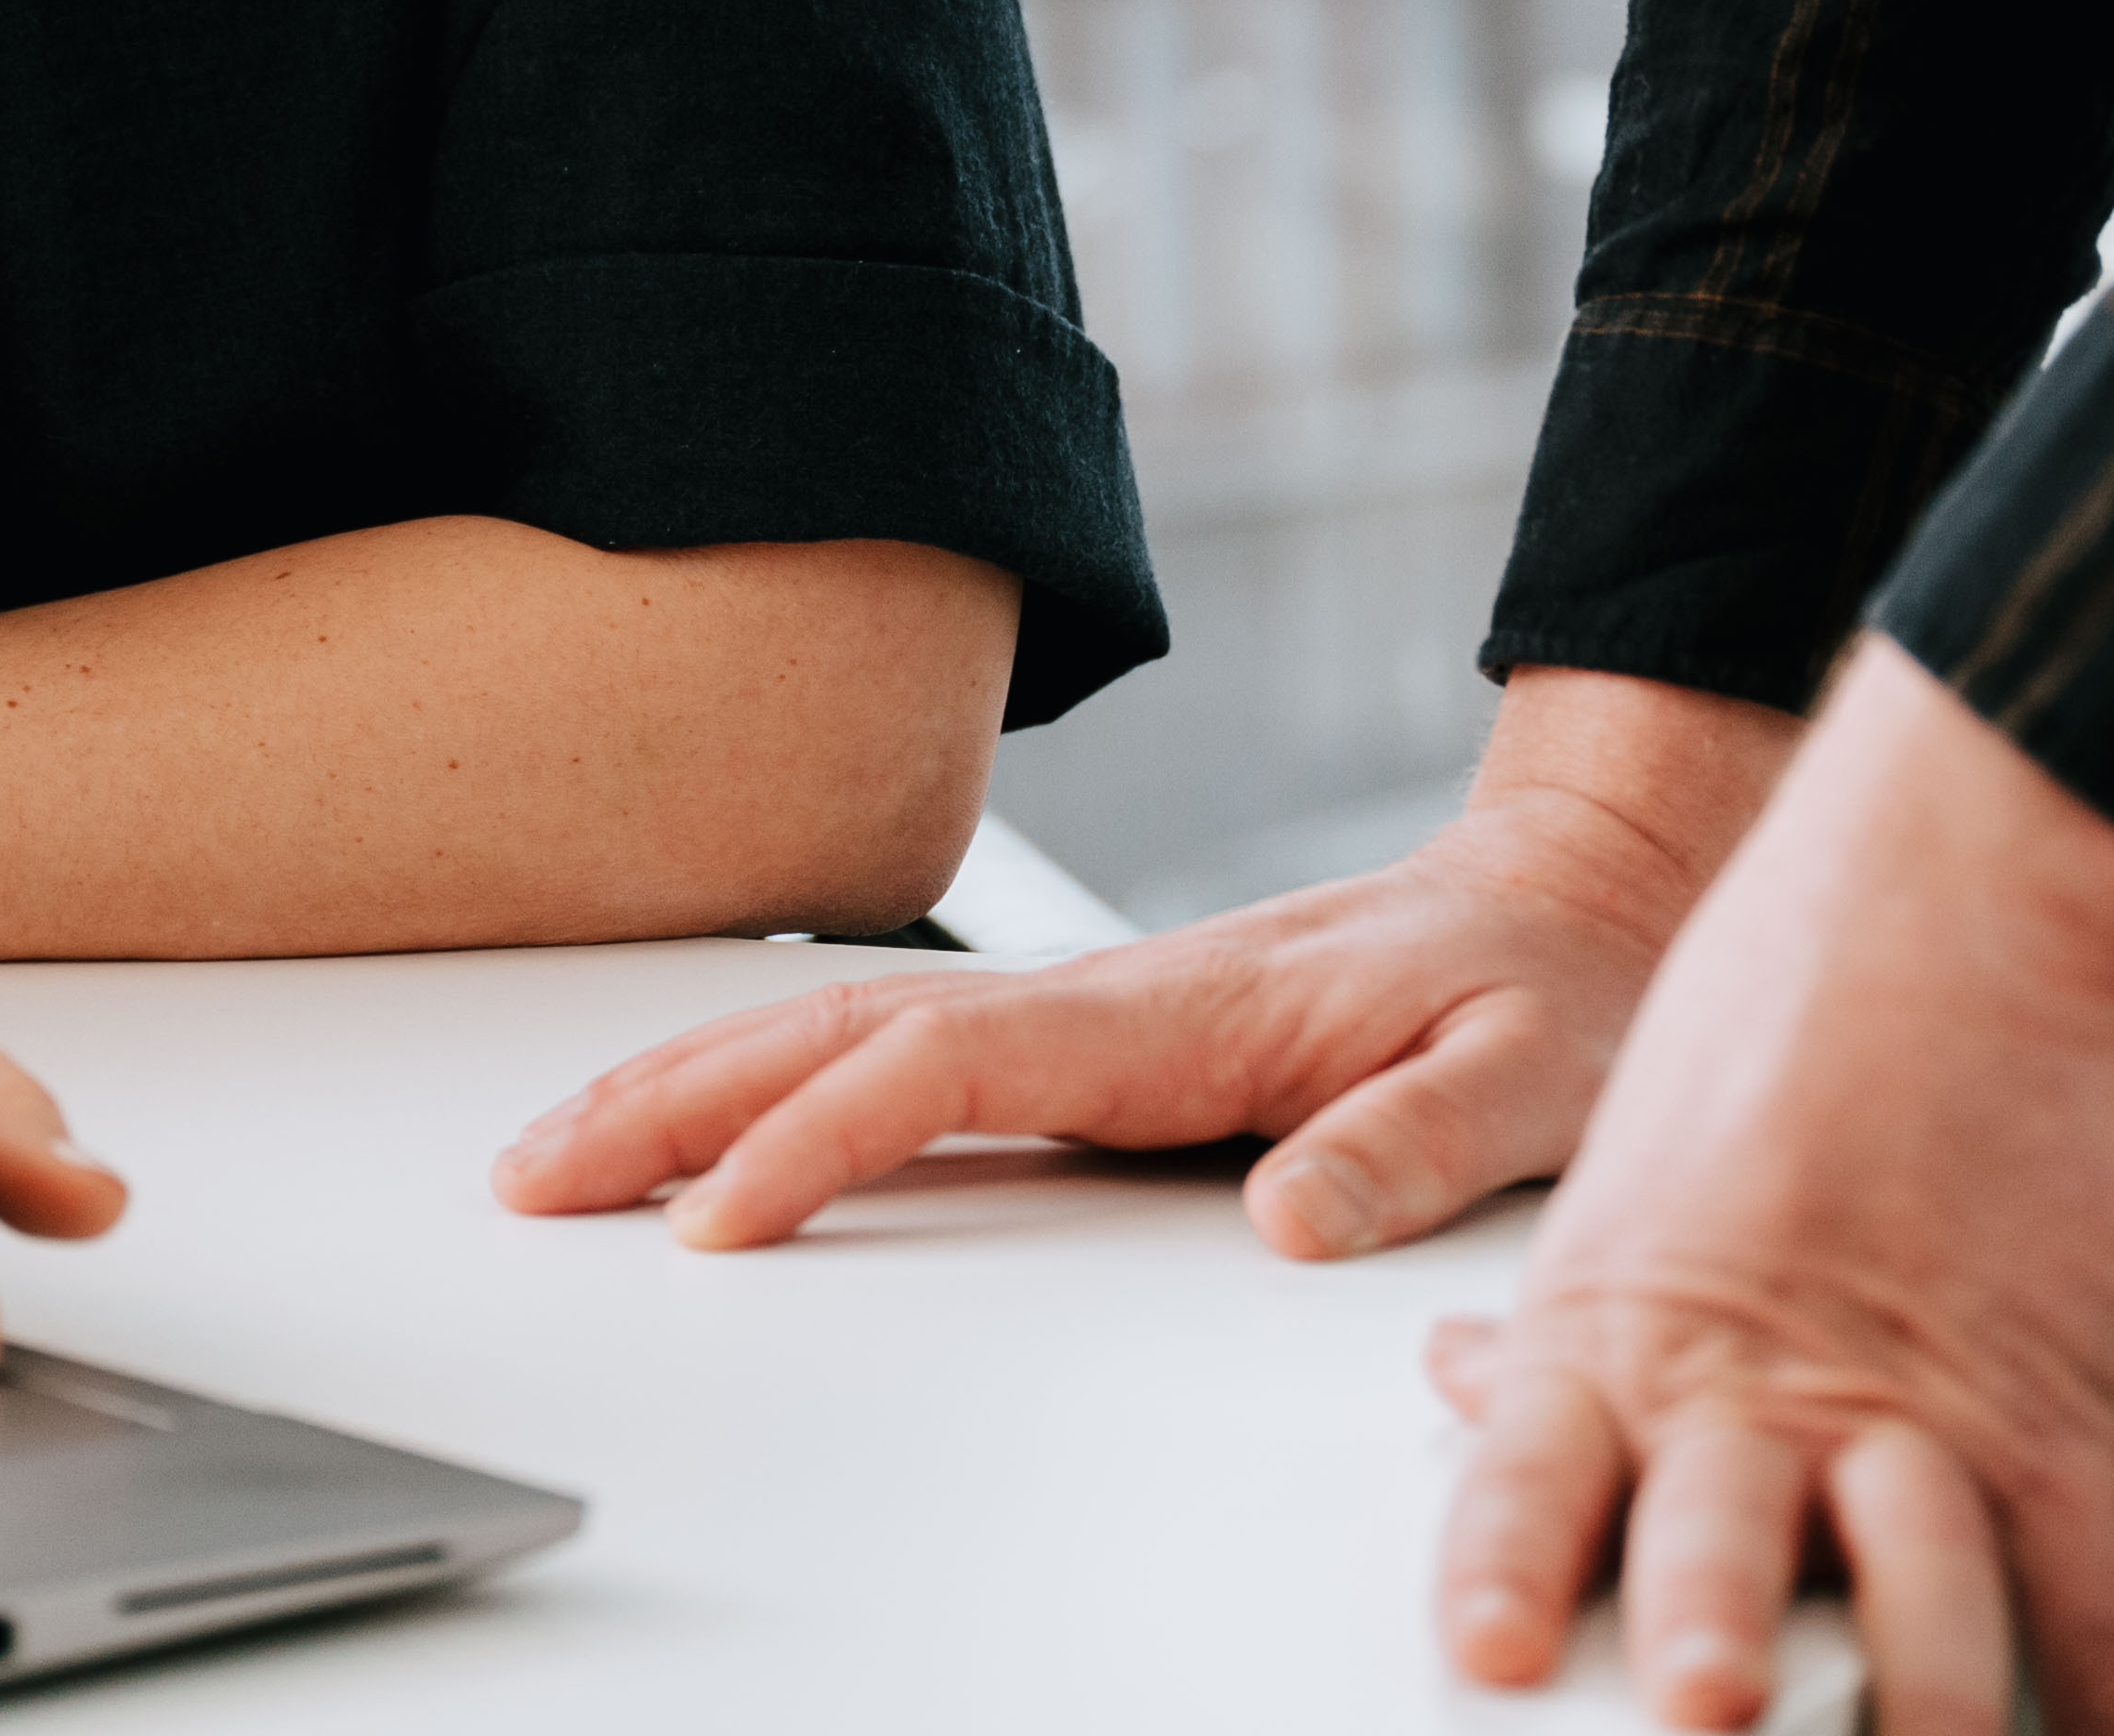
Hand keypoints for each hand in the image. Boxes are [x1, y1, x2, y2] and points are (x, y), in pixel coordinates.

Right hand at [489, 668, 1791, 1256]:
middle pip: (839, 1028)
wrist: (1580, 892)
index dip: (815, 1143)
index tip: (714, 1221)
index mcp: (1183, 1016)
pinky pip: (898, 1048)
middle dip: (673, 1094)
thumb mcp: (1537, 1072)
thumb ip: (1417, 1143)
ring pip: (847, 1026)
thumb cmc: (1554, 985)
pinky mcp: (1096, 1035)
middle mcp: (1109, 1000)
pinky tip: (712, 1118)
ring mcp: (1089, 1010)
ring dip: (693, 1077)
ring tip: (562, 1149)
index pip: (948, 1069)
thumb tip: (1289, 1216)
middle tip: (534, 1172)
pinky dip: (775, 1073)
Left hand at [1428, 644, 2113, 1730]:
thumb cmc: (1804, 1002)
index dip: (1503, 1576)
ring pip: (1919, 1613)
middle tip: (1708, 1715)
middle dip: (1711, 1659)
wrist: (1975, 884)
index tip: (1490, 1659)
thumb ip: (1568, 1323)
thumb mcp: (1630, 1166)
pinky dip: (2106, 1707)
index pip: (1524, 1478)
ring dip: (1924, 1713)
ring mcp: (1914, 1410)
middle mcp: (1755, 1383)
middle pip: (1716, 1561)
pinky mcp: (2060, 1417)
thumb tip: (1466, 1389)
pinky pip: (2092, 1609)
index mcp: (1618, 1324)